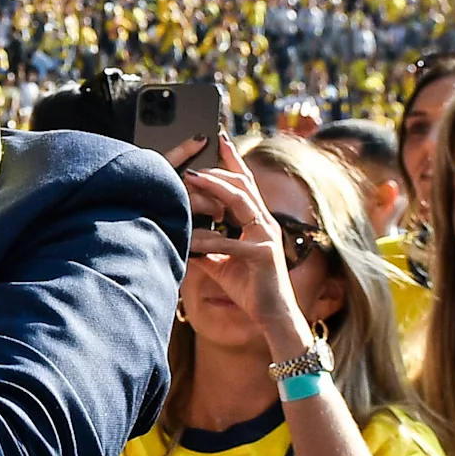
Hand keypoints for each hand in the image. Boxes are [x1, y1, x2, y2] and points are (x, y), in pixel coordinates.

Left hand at [183, 139, 313, 355]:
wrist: (272, 316)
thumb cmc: (250, 289)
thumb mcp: (222, 263)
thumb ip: (206, 248)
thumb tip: (181, 239)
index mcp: (258, 222)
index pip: (246, 184)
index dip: (234, 160)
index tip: (220, 139)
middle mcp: (266, 224)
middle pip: (243, 186)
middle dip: (218, 170)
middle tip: (193, 164)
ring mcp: (267, 237)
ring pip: (241, 203)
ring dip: (215, 189)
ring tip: (192, 180)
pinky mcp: (263, 255)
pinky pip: (231, 242)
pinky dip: (209, 240)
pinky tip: (191, 239)